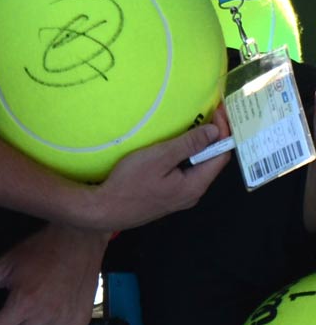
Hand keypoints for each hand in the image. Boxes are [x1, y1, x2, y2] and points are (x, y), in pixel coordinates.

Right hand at [84, 120, 231, 232]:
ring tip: (190, 131)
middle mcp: (191, 196)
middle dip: (212, 140)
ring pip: (196, 170)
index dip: (224, 132)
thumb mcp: (159, 157)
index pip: (222, 155)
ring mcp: (177, 200)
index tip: (216, 112)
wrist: (100, 211)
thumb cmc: (128, 184)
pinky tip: (172, 153)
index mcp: (195, 186)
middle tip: (206, 117)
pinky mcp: (164, 201)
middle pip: (211, 163)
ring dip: (196, 150)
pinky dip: (184, 161)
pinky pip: (182, 177)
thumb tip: (215, 131)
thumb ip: (189, 144)